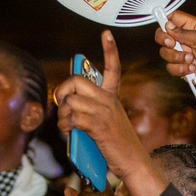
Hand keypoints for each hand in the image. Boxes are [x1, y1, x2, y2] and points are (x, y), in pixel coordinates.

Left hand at [53, 31, 156, 195]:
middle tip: (61, 104)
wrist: (134, 161)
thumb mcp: (107, 122)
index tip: (107, 34)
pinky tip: (68, 132)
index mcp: (112, 97)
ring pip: (71, 101)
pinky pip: (73, 118)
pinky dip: (65, 126)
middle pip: (77, 81)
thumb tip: (67, 110)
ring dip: (61, 115)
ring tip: (65, 125)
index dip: (110, 50)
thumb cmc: (118, 145)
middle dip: (62, 92)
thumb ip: (90, 111)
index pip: (113, 68)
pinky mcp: (98, 126)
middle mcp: (109, 101)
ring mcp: (104, 113)